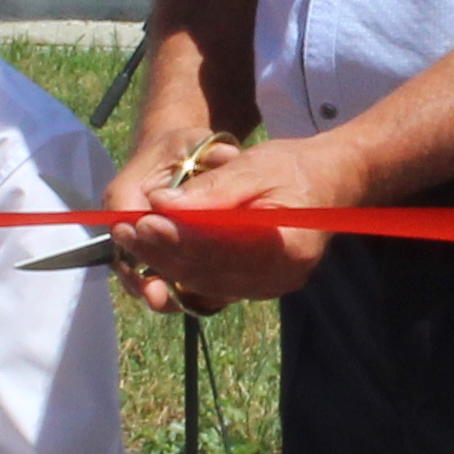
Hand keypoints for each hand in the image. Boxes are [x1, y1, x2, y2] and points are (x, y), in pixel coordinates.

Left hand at [114, 130, 342, 313]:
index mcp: (288, 247)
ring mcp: (269, 287)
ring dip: (164, 263)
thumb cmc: (294, 167)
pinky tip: (155, 251)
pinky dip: (181, 269)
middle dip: (163, 252)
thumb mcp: (253, 166)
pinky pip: (211, 285)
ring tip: (131, 238)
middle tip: (125, 230)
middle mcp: (281, 277)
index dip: (180, 238)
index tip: (144, 221)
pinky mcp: (256, 287)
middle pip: (209, 271)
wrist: (328, 183)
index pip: (223, 249)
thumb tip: (162, 203)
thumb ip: (211, 190)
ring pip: (204, 282)